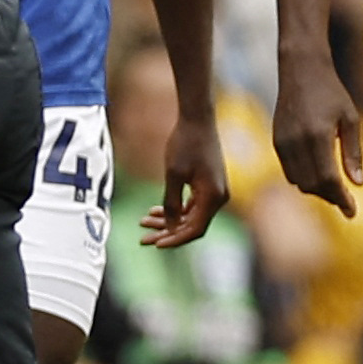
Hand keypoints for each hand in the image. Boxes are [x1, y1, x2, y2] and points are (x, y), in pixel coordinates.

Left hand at [141, 111, 229, 249]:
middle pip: (193, 225)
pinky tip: (154, 210)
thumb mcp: (173, 174)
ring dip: (169, 221)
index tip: (155, 244)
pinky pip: (193, 204)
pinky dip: (176, 209)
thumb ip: (172, 202)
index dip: (175, 239)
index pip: (195, 229)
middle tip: (143, 239)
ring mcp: (215, 191)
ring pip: (191, 216)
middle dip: (167, 232)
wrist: (197, 119)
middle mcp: (219, 197)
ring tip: (143, 222)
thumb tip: (171, 227)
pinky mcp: (209, 185)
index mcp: (214, 197)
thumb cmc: (184, 144)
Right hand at [272, 56, 362, 215]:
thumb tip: (357, 183)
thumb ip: (352, 153)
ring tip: (335, 188)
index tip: (352, 212)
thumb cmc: (331, 91)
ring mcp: (282, 142)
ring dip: (316, 189)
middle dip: (330, 197)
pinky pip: (289, 171)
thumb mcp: (350, 119)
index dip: (341, 198)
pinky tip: (318, 174)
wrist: (300, 69)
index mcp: (317, 135)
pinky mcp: (276, 141)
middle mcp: (296, 141)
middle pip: (312, 185)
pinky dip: (304, 179)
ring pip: (299, 182)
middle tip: (347, 201)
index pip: (328, 178)